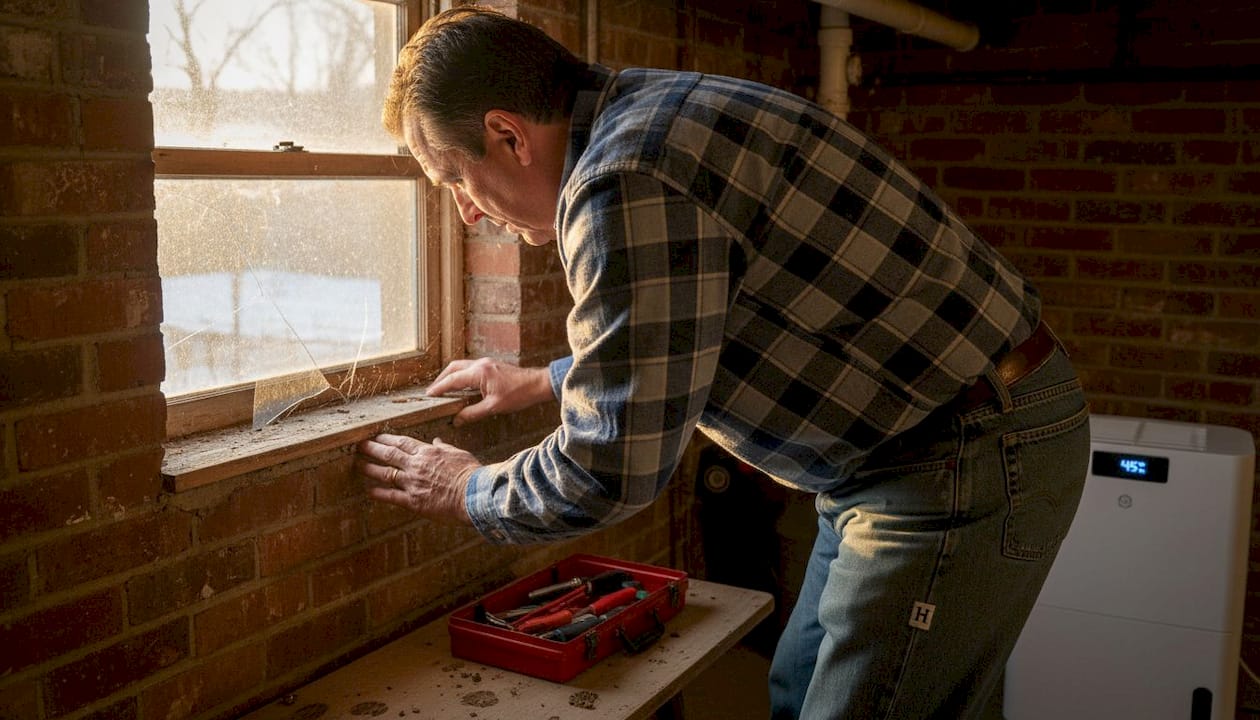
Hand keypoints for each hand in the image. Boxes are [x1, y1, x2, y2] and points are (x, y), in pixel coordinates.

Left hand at [356, 433, 477, 523]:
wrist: (473, 495)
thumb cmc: (470, 474)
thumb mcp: (458, 454)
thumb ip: (444, 447)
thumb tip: (436, 441)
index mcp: (428, 453)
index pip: (402, 442)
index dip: (385, 439)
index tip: (375, 436)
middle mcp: (416, 466)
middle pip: (388, 454)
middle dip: (371, 449)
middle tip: (358, 445)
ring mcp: (413, 483)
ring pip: (385, 473)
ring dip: (369, 468)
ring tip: (358, 464)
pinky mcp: (413, 501)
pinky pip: (391, 496)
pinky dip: (378, 493)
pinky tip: (369, 490)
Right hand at [425, 358, 553, 426]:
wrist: (538, 384)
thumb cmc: (519, 394)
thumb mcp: (493, 407)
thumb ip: (472, 413)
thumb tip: (456, 420)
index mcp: (479, 372)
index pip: (452, 380)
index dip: (439, 388)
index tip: (429, 395)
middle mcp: (480, 364)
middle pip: (453, 368)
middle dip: (442, 379)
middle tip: (433, 392)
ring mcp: (486, 363)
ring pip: (462, 366)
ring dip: (451, 376)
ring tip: (444, 389)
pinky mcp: (491, 366)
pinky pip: (470, 368)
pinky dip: (462, 376)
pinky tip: (462, 386)